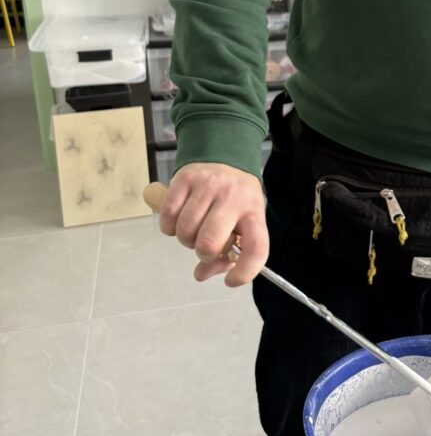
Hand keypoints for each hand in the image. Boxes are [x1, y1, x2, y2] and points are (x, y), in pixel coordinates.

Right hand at [159, 162, 268, 286]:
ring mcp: (208, 186)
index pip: (256, 248)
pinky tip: (178, 219)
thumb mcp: (243, 220)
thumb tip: (201, 275)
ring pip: (185, 232)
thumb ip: (227, 252)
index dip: (244, 272)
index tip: (231, 281)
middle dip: (203, 253)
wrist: (224, 155)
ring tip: (194, 229)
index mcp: (254, 212)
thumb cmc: (235, 198)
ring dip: (185, 239)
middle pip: (209, 243)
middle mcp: (233, 197)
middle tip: (205, 245)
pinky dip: (169, 227)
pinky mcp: (185, 179)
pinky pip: (168, 217)